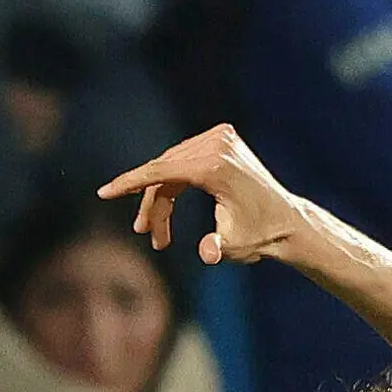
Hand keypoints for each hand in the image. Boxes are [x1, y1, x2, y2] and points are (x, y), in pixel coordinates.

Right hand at [99, 125, 311, 267]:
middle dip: (150, 204)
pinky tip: (169, 209)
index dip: (130, 183)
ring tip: (158, 234)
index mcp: (215, 165)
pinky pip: (183, 161)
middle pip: (164, 171)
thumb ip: (216, 250)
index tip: (105, 193)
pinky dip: (173, 184)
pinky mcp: (222, 139)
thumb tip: (207, 254)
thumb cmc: (260, 236)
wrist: (287, 222)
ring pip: (171, 167)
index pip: (161, 170)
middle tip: (145, 235)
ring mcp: (220, 137)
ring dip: (161, 197)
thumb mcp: (235, 247)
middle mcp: (217, 144)